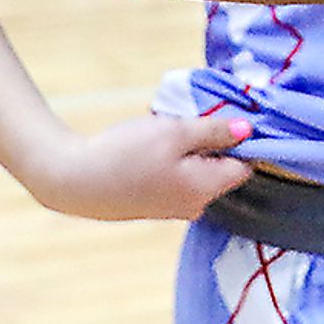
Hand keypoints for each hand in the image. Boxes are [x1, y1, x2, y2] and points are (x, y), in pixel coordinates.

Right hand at [22, 105, 252, 222]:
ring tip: (164, 130)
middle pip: (221, 167)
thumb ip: (215, 131)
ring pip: (197, 170)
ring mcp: (174, 208)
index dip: (241, 138)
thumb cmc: (127, 154)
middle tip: (187, 118)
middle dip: (210, 141)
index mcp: (206, 189)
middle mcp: (196, 205)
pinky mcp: (155, 204)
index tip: (224, 115)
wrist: (74, 181)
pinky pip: (178, 177)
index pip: (245, 165)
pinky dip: (171, 160)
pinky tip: (149, 146)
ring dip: (188, 148)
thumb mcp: (176, 132)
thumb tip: (249, 130)